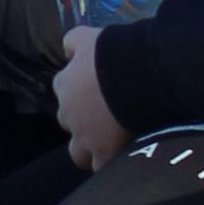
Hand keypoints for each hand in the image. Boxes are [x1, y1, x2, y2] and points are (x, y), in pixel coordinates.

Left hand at [56, 23, 128, 172]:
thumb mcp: (89, 37)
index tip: (97, 92)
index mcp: (64, 84)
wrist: (140, 73)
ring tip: (111, 145)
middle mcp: (68, 114)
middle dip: (83, 123)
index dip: (80, 93)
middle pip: (69, 123)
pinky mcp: (104, 155)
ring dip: (91, 150)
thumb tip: (68, 51)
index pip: (64, 90)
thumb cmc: (115, 52)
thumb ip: (73, 42)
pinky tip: (123, 157)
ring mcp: (84, 138)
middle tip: (107, 117)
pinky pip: (102, 167)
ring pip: (79, 153)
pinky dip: (110, 164)